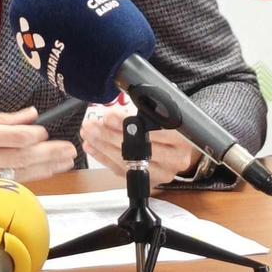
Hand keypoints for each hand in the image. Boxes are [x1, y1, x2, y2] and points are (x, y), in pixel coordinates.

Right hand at [0, 108, 76, 196]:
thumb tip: (30, 114)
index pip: (16, 138)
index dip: (36, 136)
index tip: (45, 132)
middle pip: (23, 159)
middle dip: (50, 155)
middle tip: (69, 150)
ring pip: (17, 175)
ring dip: (44, 169)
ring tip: (63, 163)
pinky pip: (3, 186)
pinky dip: (22, 180)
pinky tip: (38, 175)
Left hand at [79, 102, 202, 178]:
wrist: (182, 148)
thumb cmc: (172, 126)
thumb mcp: (167, 111)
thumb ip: (151, 105)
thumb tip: (129, 90)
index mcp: (183, 139)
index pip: (153, 131)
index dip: (128, 123)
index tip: (109, 115)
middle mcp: (175, 159)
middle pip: (139, 149)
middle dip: (110, 135)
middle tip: (92, 124)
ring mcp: (162, 173)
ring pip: (128, 161)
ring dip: (103, 146)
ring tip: (88, 132)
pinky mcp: (148, 181)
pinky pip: (122, 170)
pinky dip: (104, 157)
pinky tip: (92, 145)